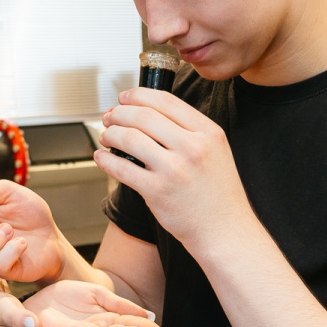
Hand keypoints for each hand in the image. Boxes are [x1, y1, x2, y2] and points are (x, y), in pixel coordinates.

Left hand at [93, 87, 252, 256]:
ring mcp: (174, 169)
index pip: (166, 101)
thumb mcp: (216, 152)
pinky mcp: (157, 191)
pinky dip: (105, 160)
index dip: (139, 95)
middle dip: (119, 113)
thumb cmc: (219, 195)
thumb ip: (191, 131)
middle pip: (144, 116)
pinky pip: (122, 169)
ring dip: (110, 134)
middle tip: (110, 117)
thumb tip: (151, 114)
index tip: (125, 98)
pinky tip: (102, 158)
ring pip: (129, 138)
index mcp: (208, 133)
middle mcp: (192, 147)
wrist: (225, 230)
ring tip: (106, 137)